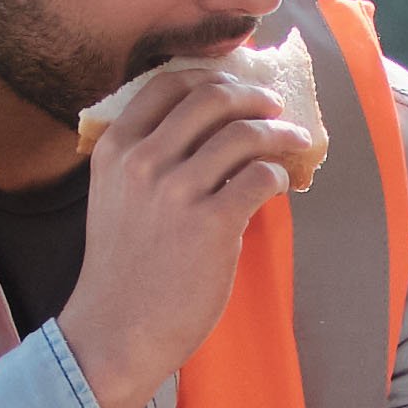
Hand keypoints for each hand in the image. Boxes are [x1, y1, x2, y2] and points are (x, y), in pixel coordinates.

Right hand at [60, 67, 317, 407]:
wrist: (117, 331)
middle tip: (274, 108)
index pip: (169, 84)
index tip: (236, 87)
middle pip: (212, 98)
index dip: (212, 77)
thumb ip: (145, 159)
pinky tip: (280, 183)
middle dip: (253, 97)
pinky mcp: (212, 224)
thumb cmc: (122, 270)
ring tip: (294, 140)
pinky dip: (279, 173)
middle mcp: (144, 161)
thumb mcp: (113, 198)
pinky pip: (260, 176)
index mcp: (116, 148)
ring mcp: (177, 191)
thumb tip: (207, 130)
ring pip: (243, 133)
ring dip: (278, 132)